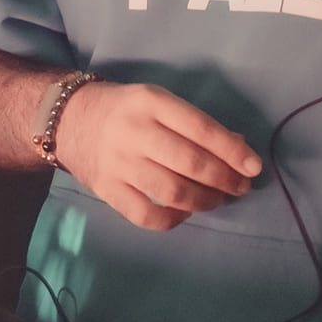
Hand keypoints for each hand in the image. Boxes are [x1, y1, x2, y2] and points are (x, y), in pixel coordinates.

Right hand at [56, 81, 261, 230]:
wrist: (67, 118)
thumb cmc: (124, 110)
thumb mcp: (157, 101)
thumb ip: (194, 124)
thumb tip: (238, 150)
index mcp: (151, 102)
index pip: (201, 129)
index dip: (232, 151)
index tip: (254, 166)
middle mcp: (134, 132)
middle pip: (190, 163)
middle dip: (224, 179)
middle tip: (241, 187)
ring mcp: (118, 164)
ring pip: (172, 191)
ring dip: (204, 200)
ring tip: (217, 199)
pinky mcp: (106, 190)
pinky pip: (146, 215)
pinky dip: (172, 219)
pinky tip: (184, 213)